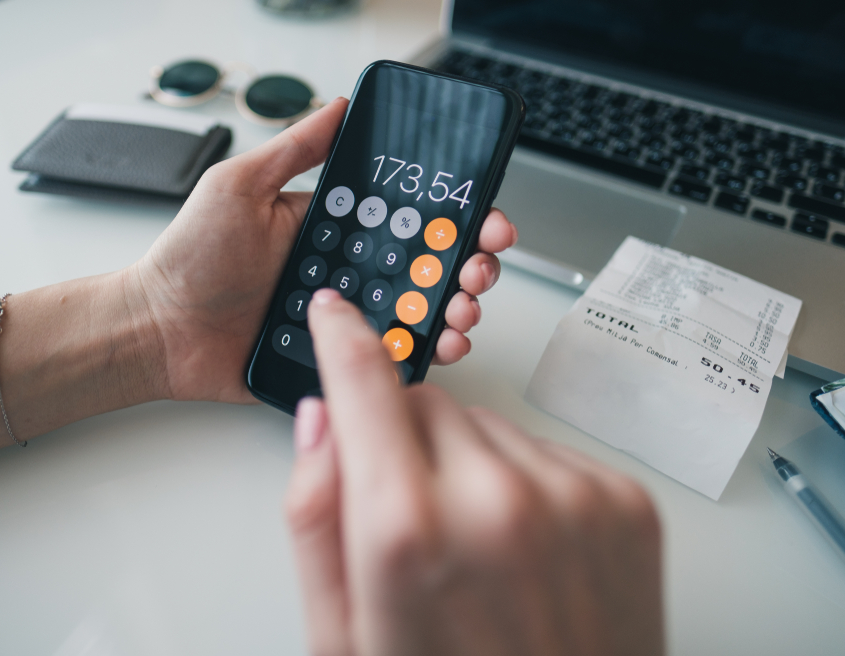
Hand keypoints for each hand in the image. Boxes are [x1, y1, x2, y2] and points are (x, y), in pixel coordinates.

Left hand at [131, 98, 516, 402]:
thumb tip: (338, 106)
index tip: (483, 215)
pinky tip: (442, 343)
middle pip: (426, 264)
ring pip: (419, 310)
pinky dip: (425, 351)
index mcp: (332, 227)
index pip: (406, 215)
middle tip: (479, 265)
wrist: (160, 332)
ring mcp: (344, 315)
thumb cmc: (190, 259)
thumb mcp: (238, 187)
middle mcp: (346, 269)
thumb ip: (292, 149)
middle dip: (467, 262)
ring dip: (455, 306)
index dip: (453, 214)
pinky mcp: (336, 356)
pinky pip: (390, 355)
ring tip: (463, 306)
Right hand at [285, 289, 663, 655]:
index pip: (363, 388)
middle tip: (415, 523)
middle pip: (426, 406)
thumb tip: (319, 422)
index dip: (342, 341)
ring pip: (488, 427)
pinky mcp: (623, 500)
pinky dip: (526, 485)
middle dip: (406, 442)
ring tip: (479, 552)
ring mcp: (572, 496)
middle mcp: (496, 499)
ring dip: (469, 466)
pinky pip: (545, 452)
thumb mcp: (342, 635)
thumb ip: (316, 518)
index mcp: (407, 534)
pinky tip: (526, 554)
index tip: (335, 314)